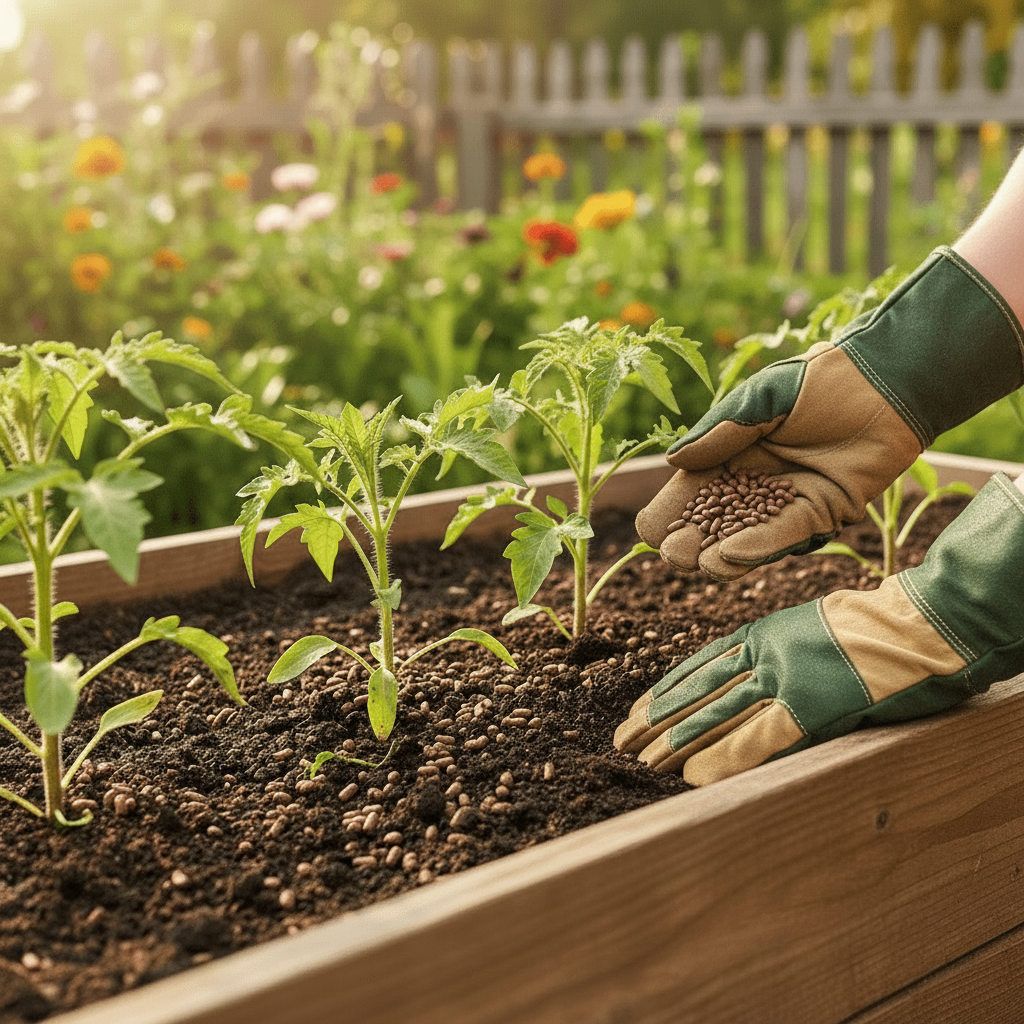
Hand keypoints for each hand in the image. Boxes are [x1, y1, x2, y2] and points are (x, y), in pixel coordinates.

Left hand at [618, 473, 1023, 784]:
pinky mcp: (810, 706)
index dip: (663, 692)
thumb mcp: (806, 632)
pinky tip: (693, 776)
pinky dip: (723, 757)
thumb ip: (773, 657)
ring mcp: (783, 678)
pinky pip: (756, 736)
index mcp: (761, 634)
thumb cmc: (868, 629)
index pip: (697, 667)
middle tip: (620, 741)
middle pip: (697, 691)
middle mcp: (762, 654)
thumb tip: (746, 688)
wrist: (915, 624)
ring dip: (675, 742)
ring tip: (640, 761)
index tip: (635, 711)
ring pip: (715, 713)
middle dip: (655, 720)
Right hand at [637, 247, 1023, 580]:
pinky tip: (727, 557)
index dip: (669, 512)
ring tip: (697, 561)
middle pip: (711, 522)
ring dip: (718, 551)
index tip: (654, 529)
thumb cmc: (821, 380)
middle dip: (689, 540)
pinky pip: (783, 535)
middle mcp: (753, 482)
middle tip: (675, 552)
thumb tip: (675, 461)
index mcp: (729, 453)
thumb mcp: (762, 398)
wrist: (885, 384)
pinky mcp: (820, 513)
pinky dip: (755, 547)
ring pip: (744, 536)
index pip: (689, 491)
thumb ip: (721, 431)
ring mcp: (785, 501)